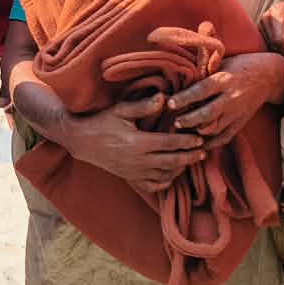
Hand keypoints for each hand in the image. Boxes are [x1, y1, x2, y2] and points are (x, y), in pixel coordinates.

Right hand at [60, 93, 204, 193]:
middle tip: (202, 152)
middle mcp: (137, 161)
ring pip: (164, 175)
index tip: (199, 139)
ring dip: (180, 169)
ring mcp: (134, 172)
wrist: (81, 140)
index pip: (169, 143)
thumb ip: (144, 106)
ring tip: (190, 160)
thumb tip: (165, 99)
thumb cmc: (102, 121)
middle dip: (189, 157)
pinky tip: (172, 172)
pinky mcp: (130, 178)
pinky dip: (165, 181)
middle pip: (171, 162)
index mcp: (138, 143)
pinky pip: (152, 185)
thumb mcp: (121, 110)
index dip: (186, 141)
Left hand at [166, 52, 283, 148]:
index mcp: (224, 80)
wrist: (268, 76)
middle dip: (189, 120)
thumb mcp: (222, 64)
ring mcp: (237, 113)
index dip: (185, 98)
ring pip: (214, 129)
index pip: (202, 91)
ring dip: (197, 133)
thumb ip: (203, 73)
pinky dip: (210, 143)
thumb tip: (178, 77)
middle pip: (207, 114)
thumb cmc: (240, 66)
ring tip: (182, 133)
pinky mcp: (240, 123)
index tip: (170, 104)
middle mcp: (231, 98)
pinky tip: (197, 144)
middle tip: (175, 122)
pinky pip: (224, 138)